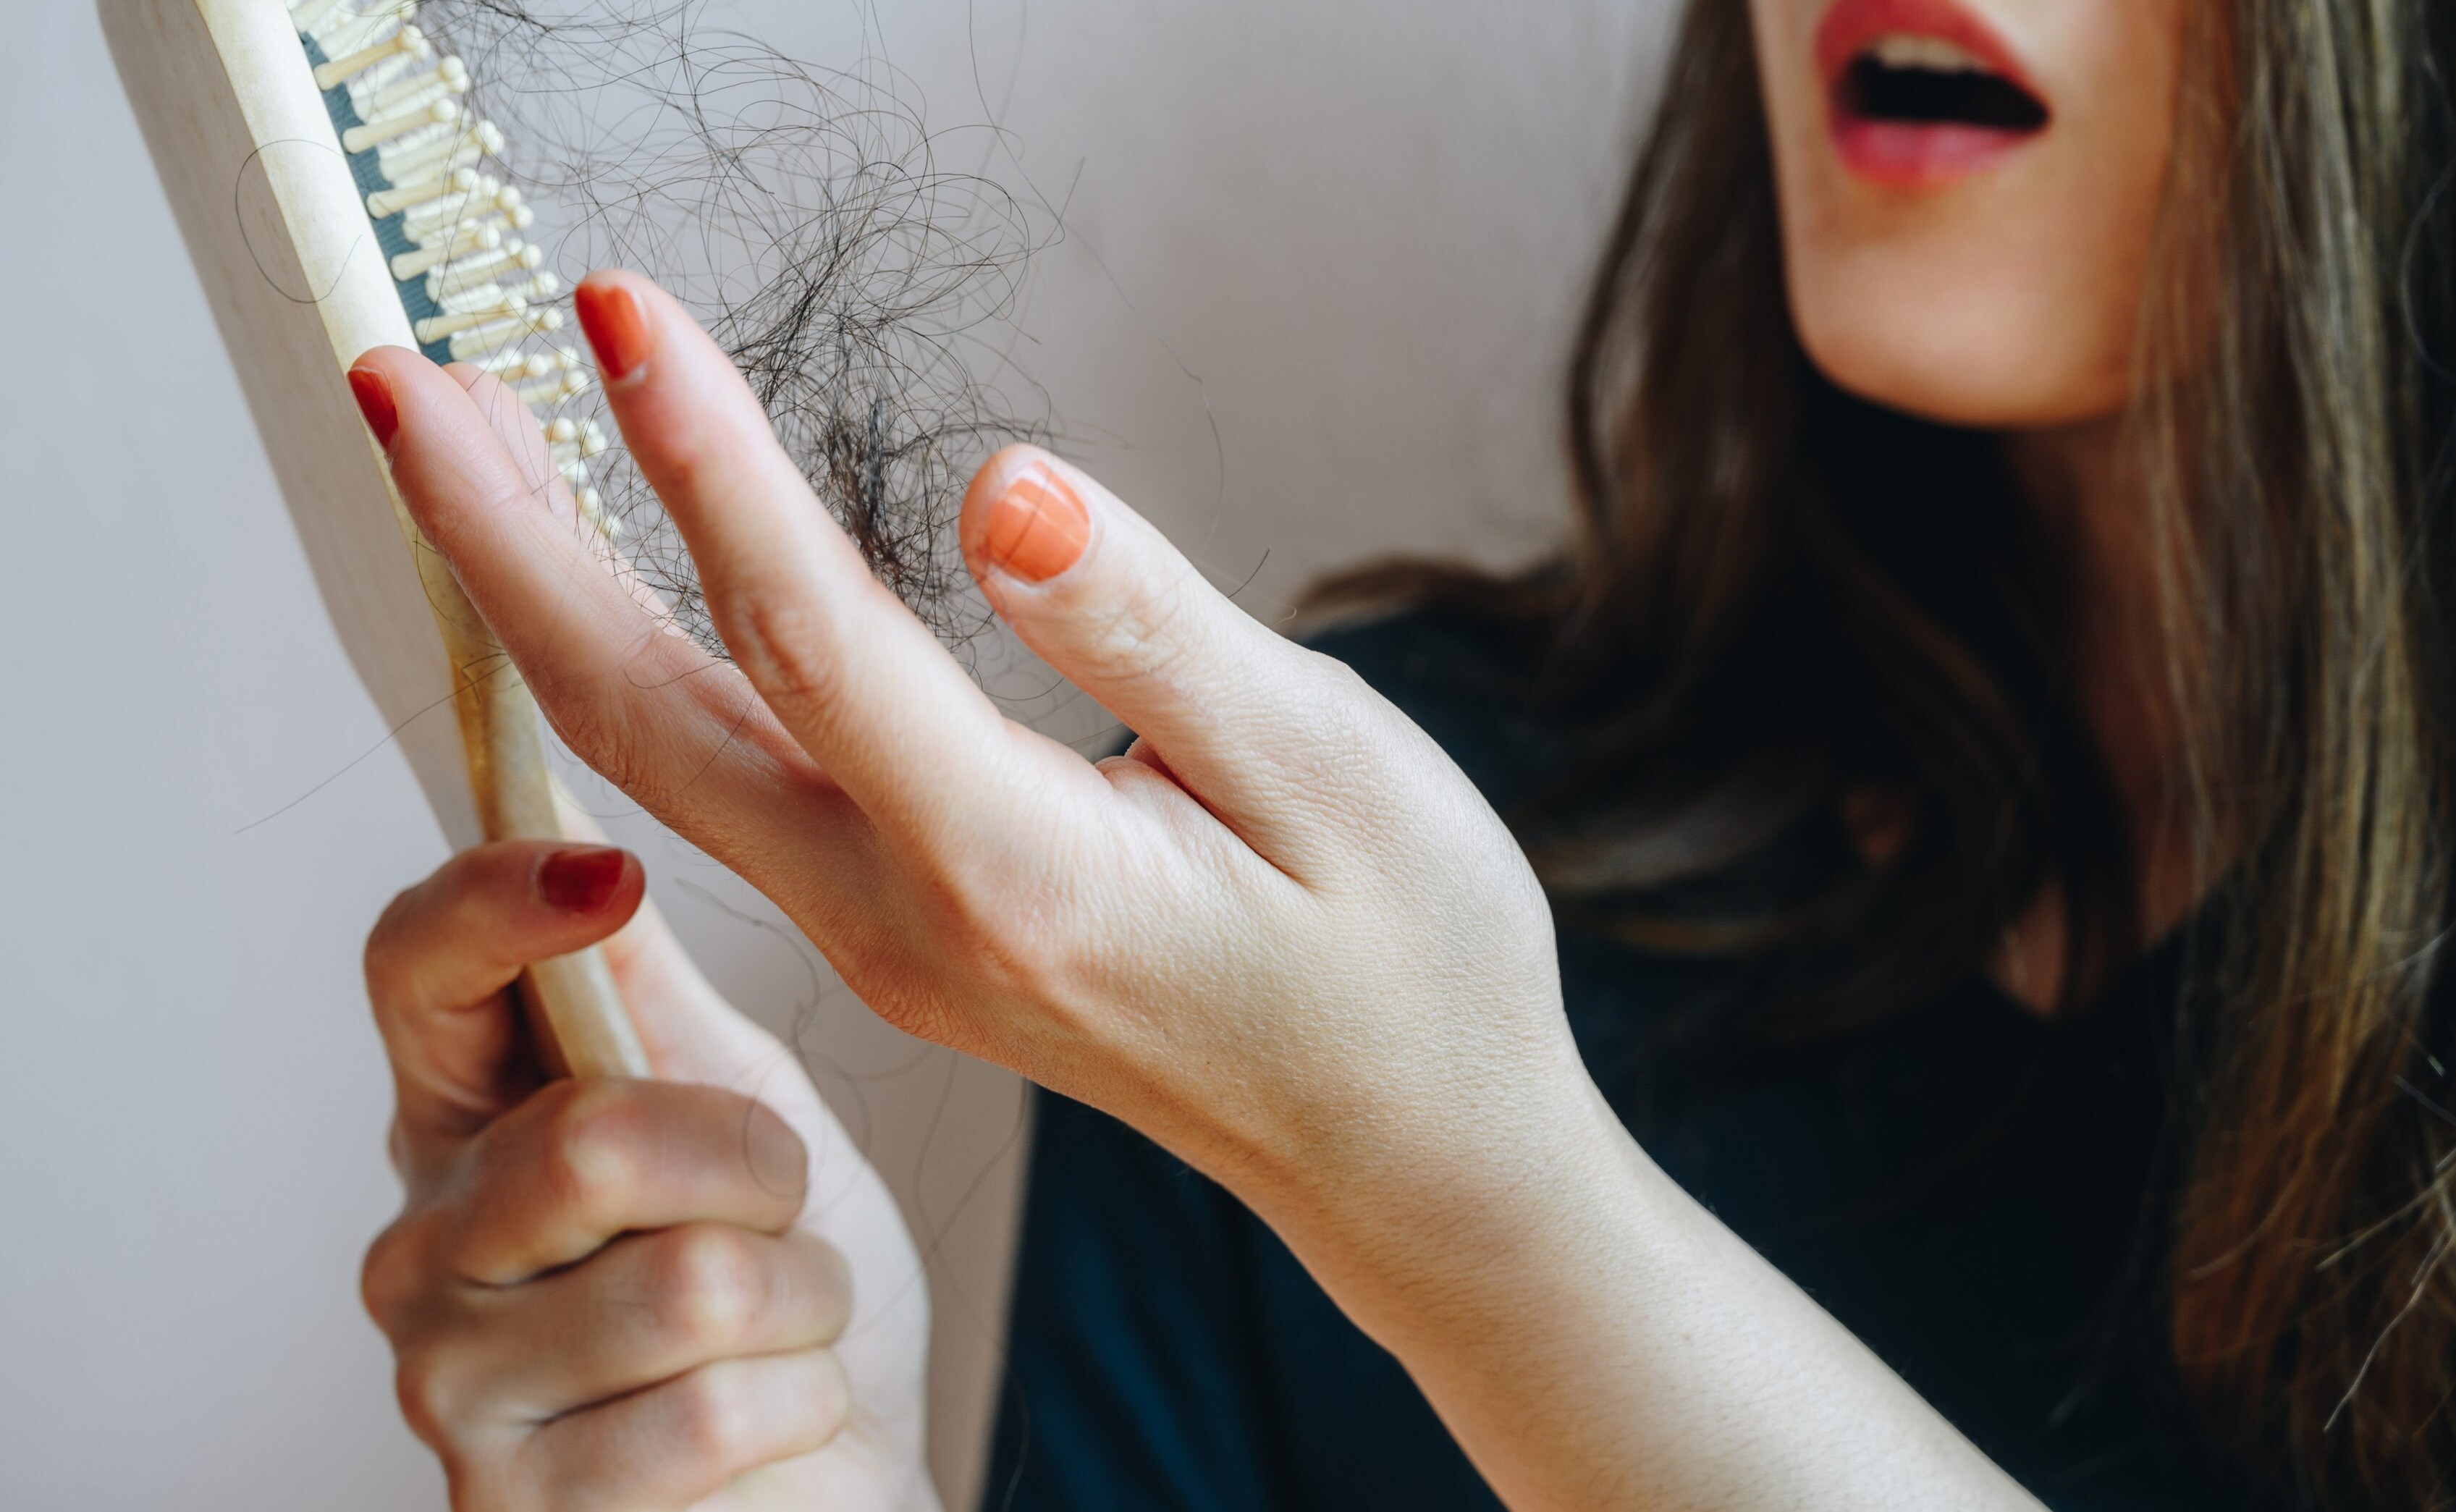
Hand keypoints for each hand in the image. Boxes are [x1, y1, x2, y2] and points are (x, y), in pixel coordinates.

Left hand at [351, 276, 1590, 1247]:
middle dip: (504, 541)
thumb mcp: (1330, 771)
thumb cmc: (1407, 961)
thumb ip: (1153, 632)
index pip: (809, 635)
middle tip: (401, 380)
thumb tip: (1000, 489)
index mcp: (1017, 870)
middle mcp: (908, 916)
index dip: (704, 462)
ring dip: (540, 596)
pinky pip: (718, 788)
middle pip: (644, 715)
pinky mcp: (898, 931)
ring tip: (467, 445)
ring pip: (660, 756)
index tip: (613, 314)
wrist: (1405, 1152)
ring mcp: (886, 937)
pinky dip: (629, 664)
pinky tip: (605, 582)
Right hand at [358, 839, 934, 1509]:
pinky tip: (777, 1418)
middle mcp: (426, 1243)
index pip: (414, 971)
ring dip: (801, 1301)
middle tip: (783, 1207)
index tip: (610, 878)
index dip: (496, 902)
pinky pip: (710, 1415)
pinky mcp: (510, 1509)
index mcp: (468, 1117)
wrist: (836, 1475)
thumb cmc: (786, 1292)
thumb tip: (578, 814)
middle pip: (593, 1140)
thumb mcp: (743, 1107)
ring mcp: (448, 1387)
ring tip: (786, 1323)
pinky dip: (801, 1404)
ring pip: (685, 1286)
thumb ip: (647, 987)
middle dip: (757, 1169)